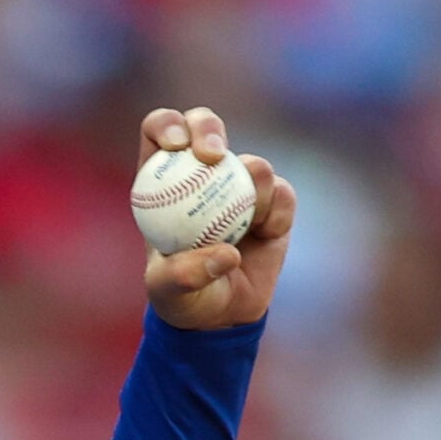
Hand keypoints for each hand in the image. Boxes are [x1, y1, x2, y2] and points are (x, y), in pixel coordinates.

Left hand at [140, 107, 296, 330]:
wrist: (221, 315)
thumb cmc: (183, 297)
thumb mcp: (169, 292)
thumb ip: (183, 275)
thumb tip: (225, 254)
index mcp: (162, 181)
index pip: (159, 132)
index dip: (168, 126)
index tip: (178, 147)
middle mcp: (200, 173)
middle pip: (204, 124)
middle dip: (208, 128)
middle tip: (214, 155)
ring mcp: (239, 184)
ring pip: (251, 163)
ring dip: (252, 186)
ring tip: (246, 224)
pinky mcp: (273, 203)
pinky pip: (281, 194)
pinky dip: (276, 212)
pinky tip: (267, 233)